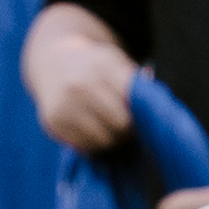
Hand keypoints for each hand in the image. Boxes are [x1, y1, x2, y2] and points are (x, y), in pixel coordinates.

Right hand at [23, 21, 146, 157]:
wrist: (55, 62)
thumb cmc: (97, 67)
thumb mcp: (118, 64)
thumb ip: (138, 84)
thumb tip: (156, 110)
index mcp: (103, 66)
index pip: (134, 104)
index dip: (142, 116)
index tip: (142, 119)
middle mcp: (80, 84)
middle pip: (121, 125)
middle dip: (129, 131)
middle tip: (128, 129)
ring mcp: (64, 104)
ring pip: (103, 140)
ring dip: (113, 141)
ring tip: (112, 132)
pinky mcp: (53, 122)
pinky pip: (84, 147)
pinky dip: (94, 145)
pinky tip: (94, 133)